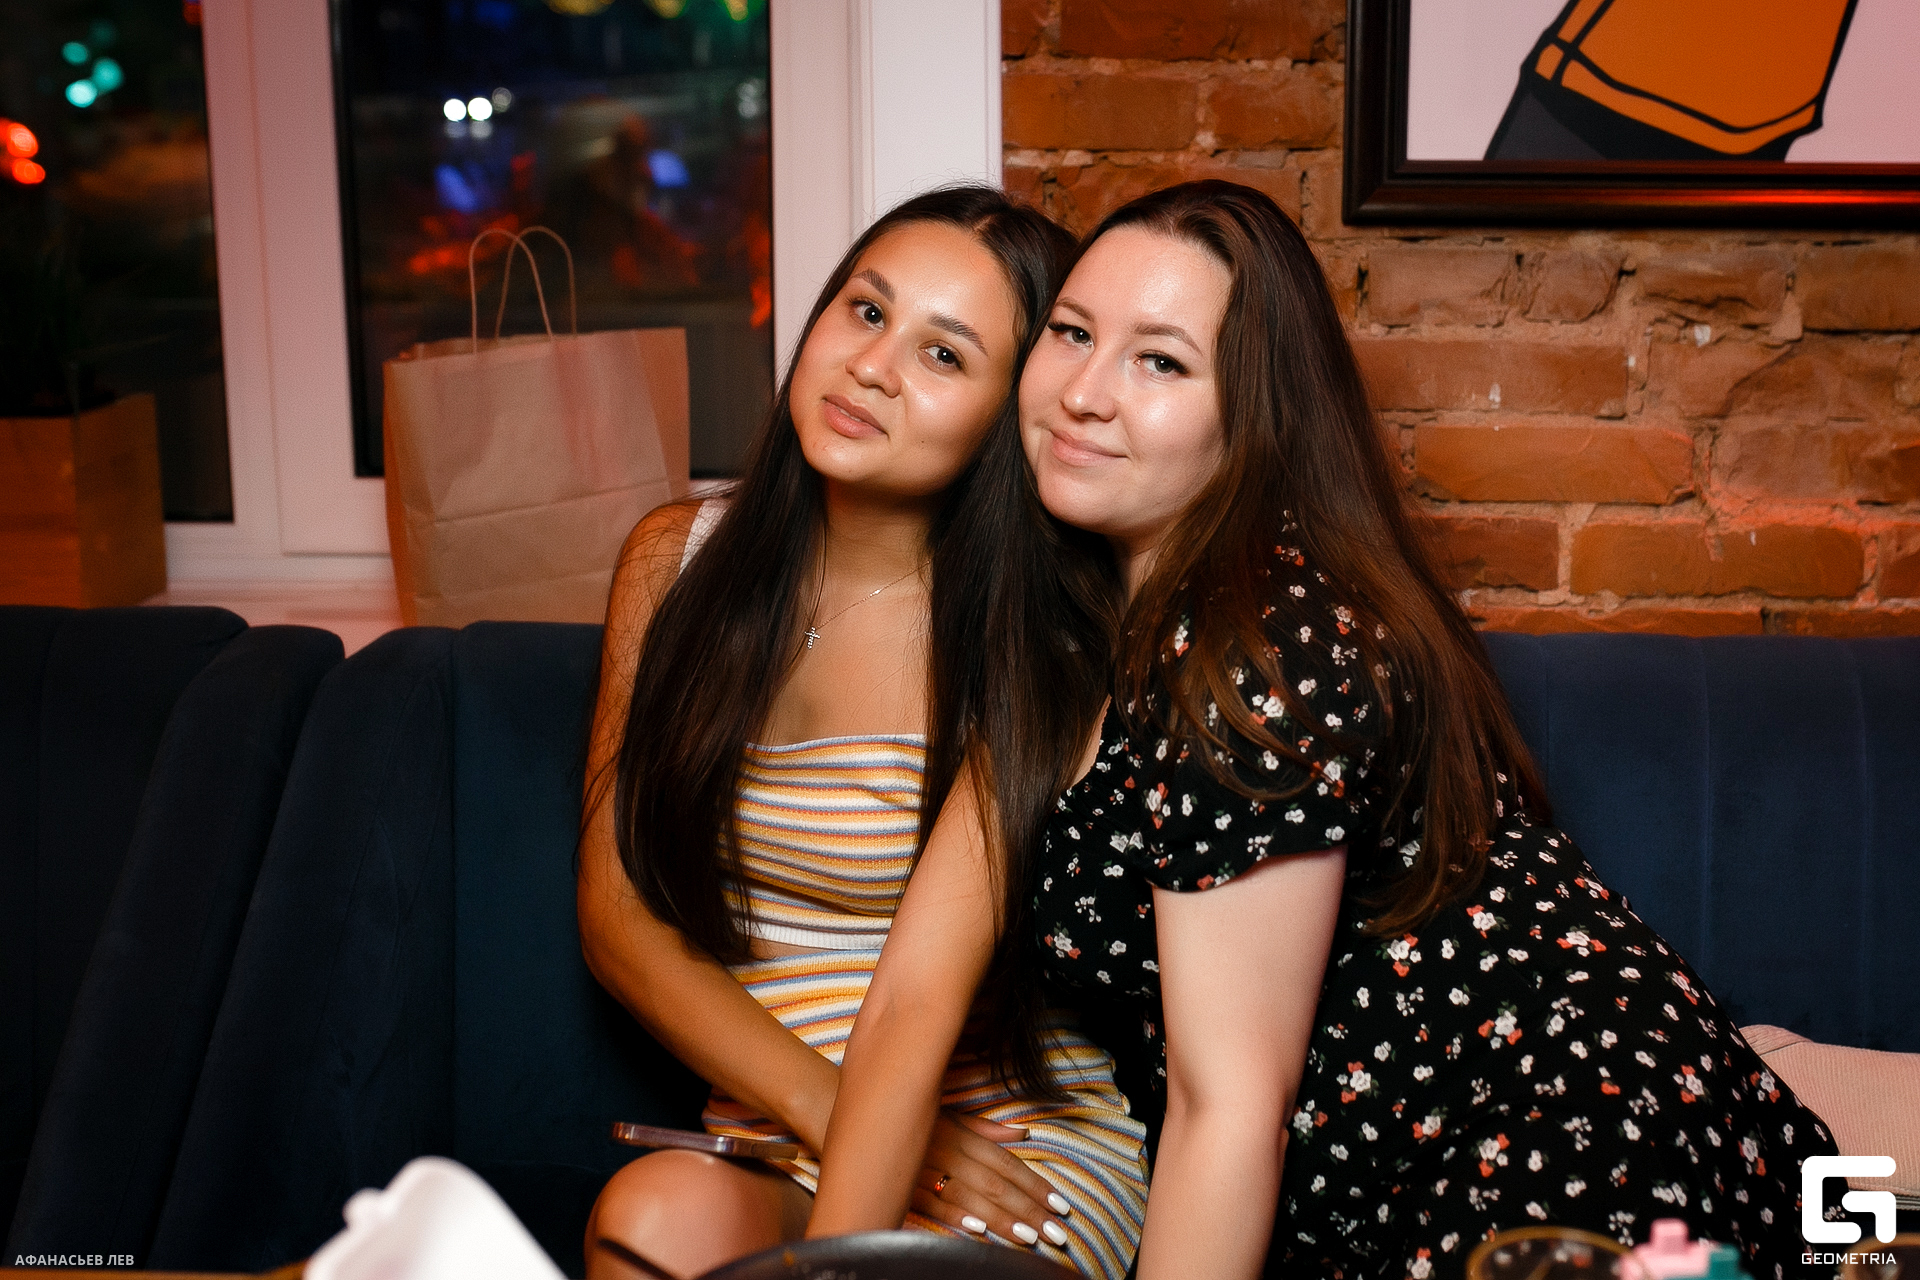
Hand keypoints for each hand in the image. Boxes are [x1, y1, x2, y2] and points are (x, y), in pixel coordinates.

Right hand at [911, 1112, 1070, 1248]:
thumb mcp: (948, 1115)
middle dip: (1028, 1209)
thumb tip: (1022, 1133)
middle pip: (995, 1184)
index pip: (1006, 1163)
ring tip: (1030, 1237)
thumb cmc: (907, 1119)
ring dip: (1002, 1218)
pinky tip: (980, 1231)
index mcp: (960, 1133)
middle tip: (1056, 1231)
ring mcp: (925, 1170)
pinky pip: (933, 1205)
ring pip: (970, 1197)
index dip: (1035, 1184)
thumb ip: (985, 1129)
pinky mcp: (904, 1188)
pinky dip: (956, 1218)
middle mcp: (947, 1151)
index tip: (1059, 1204)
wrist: (852, 1117)